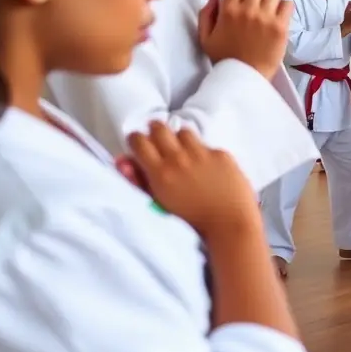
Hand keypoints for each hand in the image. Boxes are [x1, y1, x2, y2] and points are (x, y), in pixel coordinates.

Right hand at [127, 122, 259, 239]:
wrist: (229, 224)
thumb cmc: (190, 220)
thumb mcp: (158, 202)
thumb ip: (138, 180)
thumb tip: (121, 160)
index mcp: (160, 173)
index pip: (139, 141)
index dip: (136, 139)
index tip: (139, 144)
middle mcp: (179, 159)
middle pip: (159, 127)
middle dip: (155, 131)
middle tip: (157, 140)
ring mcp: (202, 154)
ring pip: (183, 131)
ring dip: (179, 139)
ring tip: (182, 152)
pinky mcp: (221, 154)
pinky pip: (206, 145)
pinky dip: (202, 153)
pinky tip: (206, 167)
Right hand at [199, 0, 292, 79]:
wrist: (245, 78)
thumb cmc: (225, 59)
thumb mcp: (205, 37)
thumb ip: (206, 13)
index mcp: (228, 10)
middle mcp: (247, 10)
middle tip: (256, 0)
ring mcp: (266, 18)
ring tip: (268, 9)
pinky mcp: (281, 27)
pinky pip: (287, 4)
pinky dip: (284, 8)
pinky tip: (278, 17)